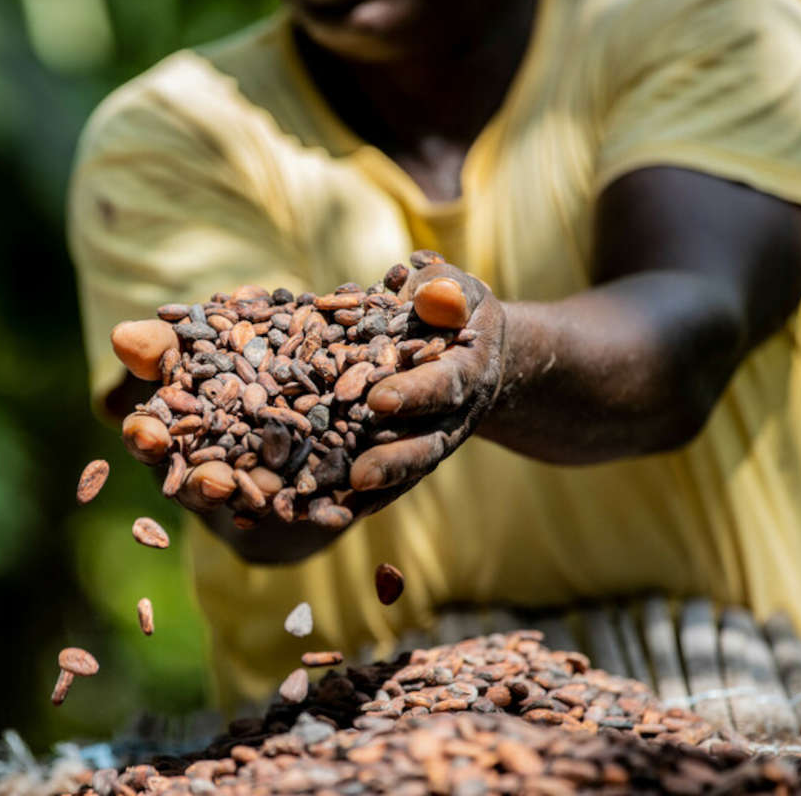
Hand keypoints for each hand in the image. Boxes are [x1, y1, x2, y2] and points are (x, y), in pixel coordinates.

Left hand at [349, 253, 506, 492]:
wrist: (478, 350)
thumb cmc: (456, 308)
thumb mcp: (456, 287)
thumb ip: (441, 286)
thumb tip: (420, 286)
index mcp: (468, 370)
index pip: (443, 384)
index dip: (414, 393)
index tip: (379, 399)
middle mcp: (455, 415)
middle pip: (428, 445)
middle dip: (394, 461)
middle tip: (358, 475)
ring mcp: (433, 440)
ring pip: (405, 474)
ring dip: (370, 494)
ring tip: (330, 508)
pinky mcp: (410, 455)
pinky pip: (387, 483)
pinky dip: (359, 502)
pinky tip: (322, 514)